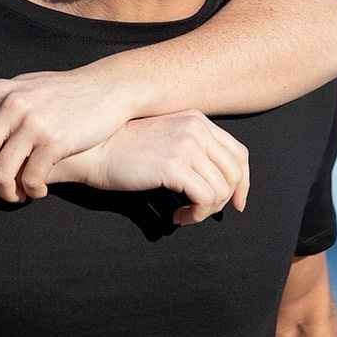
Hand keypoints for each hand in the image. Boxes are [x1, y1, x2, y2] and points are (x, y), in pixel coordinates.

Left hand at [0, 69, 141, 213]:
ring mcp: (33, 123)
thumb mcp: (16, 87)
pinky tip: (37, 192)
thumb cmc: (57, 91)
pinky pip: (32, 178)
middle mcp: (10, 106)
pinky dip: (32, 191)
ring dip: (4, 194)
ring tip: (12, 197)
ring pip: (2, 173)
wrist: (106, 89)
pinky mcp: (55, 141)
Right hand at [66, 110, 250, 224]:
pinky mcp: (174, 166)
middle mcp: (197, 128)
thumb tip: (218, 180)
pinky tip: (176, 217)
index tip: (236, 202)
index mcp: (197, 119)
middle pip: (235, 173)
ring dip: (205, 211)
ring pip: (221, 190)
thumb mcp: (165, 137)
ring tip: (185, 215)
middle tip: (202, 213)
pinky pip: (205, 199)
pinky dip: (195, 215)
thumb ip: (192, 148)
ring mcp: (187, 145)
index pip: (239, 153)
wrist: (94, 149)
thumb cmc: (123, 149)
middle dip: (225, 200)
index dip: (242, 182)